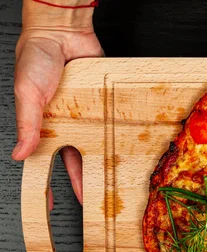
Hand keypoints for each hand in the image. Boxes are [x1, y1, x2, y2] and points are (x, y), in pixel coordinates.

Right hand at [13, 18, 101, 207]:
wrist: (62, 32)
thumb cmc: (37, 58)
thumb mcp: (26, 94)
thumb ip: (27, 125)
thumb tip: (20, 155)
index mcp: (45, 125)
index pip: (48, 160)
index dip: (51, 181)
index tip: (54, 205)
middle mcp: (69, 123)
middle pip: (79, 158)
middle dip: (85, 181)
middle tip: (94, 203)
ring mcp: (89, 115)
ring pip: (99, 144)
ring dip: (106, 163)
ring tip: (115, 185)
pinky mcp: (105, 104)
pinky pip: (114, 123)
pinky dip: (120, 136)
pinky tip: (128, 152)